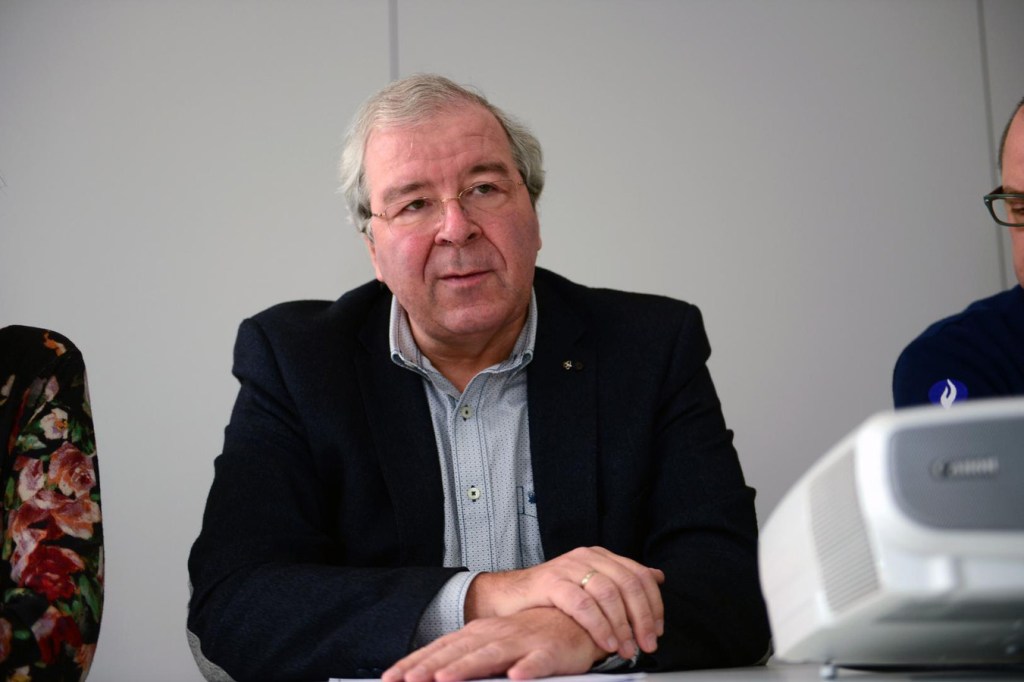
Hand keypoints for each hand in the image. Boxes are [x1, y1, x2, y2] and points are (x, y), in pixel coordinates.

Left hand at [383, 607, 604, 681]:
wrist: (573, 621)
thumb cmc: (528, 638)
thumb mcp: (491, 648)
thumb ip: (463, 661)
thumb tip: (432, 677)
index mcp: (478, 634)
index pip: (440, 649)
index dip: (415, 663)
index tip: (390, 678)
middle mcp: (495, 634)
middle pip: (459, 651)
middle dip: (432, 667)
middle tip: (409, 681)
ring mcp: (521, 641)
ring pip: (492, 654)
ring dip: (468, 666)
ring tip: (445, 679)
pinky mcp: (549, 652)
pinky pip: (536, 662)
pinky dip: (525, 669)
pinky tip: (516, 677)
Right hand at [464, 546, 663, 659]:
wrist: (508, 597)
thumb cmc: (551, 597)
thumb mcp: (591, 585)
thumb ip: (622, 581)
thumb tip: (658, 576)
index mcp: (600, 556)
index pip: (639, 575)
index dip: (654, 604)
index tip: (657, 630)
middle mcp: (587, 557)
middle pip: (627, 584)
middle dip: (642, 618)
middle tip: (646, 644)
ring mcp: (568, 567)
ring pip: (608, 593)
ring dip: (622, 626)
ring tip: (626, 648)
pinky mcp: (551, 582)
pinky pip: (582, 604)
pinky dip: (599, 626)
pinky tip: (606, 642)